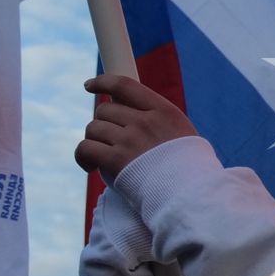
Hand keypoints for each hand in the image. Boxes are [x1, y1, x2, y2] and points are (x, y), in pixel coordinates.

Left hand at [74, 75, 197, 181]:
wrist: (191, 193)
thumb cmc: (190, 170)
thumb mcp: (183, 134)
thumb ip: (160, 121)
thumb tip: (133, 113)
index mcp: (163, 111)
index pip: (124, 85)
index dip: (102, 82)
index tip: (89, 85)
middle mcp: (145, 121)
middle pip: (105, 110)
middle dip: (102, 123)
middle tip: (108, 140)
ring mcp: (130, 139)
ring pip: (93, 128)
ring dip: (93, 141)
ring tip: (100, 157)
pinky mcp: (116, 159)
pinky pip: (86, 148)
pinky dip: (83, 156)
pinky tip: (90, 166)